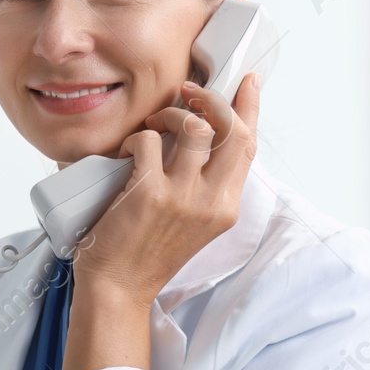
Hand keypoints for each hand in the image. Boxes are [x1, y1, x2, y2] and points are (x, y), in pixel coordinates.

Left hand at [71, 72, 261, 304]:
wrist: (119, 289)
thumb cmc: (148, 253)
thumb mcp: (193, 222)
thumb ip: (205, 186)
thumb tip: (202, 135)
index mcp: (226, 207)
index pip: (248, 146)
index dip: (250, 107)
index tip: (248, 81)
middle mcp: (212, 202)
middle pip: (231, 129)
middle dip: (212, 98)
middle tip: (189, 92)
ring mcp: (182, 198)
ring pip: (194, 127)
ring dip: (171, 114)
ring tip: (155, 125)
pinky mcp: (150, 194)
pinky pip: (150, 141)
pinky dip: (137, 137)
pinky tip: (128, 152)